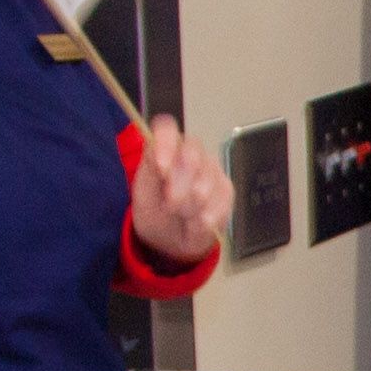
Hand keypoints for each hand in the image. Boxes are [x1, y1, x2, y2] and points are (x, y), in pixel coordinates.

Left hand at [127, 116, 231, 266]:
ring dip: (191, 205)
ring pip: (207, 179)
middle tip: (170, 206)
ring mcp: (211, 169)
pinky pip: (221, 200)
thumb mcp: (143, 196)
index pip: (167, 129)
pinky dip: (206, 217)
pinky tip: (196, 225)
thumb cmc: (154, 212)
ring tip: (181, 217)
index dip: (166, 144)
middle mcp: (190, 152)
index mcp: (164, 147)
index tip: (161, 169)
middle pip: (192, 153)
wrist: (170, 241)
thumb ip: (151, 175)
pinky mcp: (226, 190)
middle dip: (180, 184)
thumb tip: (164, 165)